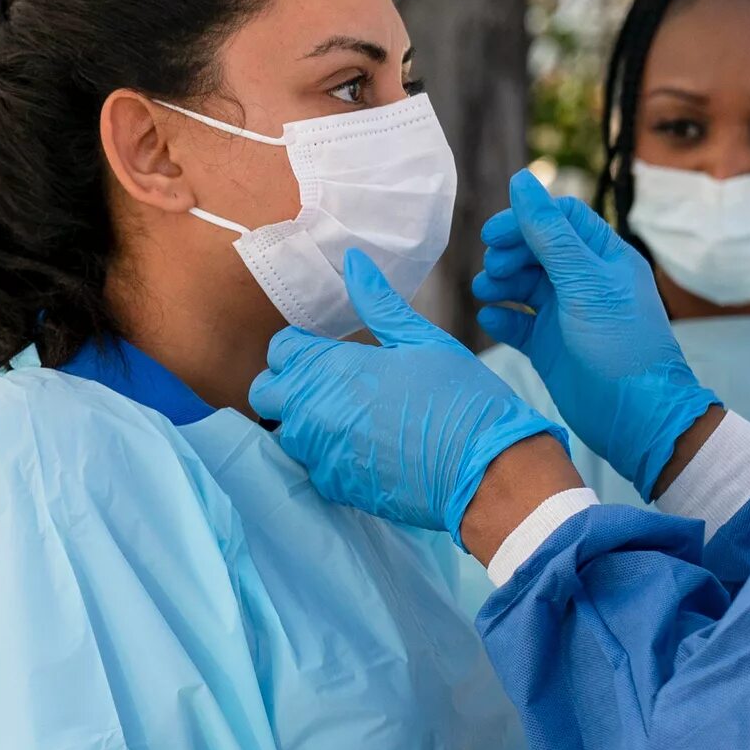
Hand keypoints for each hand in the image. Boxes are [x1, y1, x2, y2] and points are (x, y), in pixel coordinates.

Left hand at [250, 249, 564, 536]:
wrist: (484, 471)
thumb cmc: (460, 398)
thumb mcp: (421, 339)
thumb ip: (379, 302)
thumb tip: (353, 261)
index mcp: (329, 368)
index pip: (280, 350)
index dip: (302, 348)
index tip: (328, 353)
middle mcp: (311, 412)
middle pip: (265, 394)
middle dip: (286, 386)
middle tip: (328, 384)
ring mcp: (319, 454)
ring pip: (284, 434)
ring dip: (305, 423)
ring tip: (350, 418)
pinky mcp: (335, 487)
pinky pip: (311, 468)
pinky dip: (327, 457)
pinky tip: (364, 449)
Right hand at [472, 171, 716, 497]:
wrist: (637, 416)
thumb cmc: (620, 345)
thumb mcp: (584, 282)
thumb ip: (549, 233)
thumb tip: (522, 181)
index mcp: (604, 258)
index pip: (559, 219)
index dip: (525, 220)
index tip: (494, 236)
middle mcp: (585, 282)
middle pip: (537, 249)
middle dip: (510, 254)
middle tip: (494, 270)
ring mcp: (567, 315)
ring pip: (524, 285)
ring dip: (501, 283)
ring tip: (486, 293)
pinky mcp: (551, 347)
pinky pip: (519, 323)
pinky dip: (502, 317)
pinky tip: (491, 319)